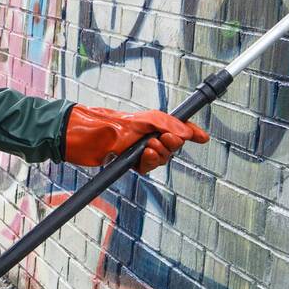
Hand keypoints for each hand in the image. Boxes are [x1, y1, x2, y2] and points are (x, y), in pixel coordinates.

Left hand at [63, 105, 208, 173]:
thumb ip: (167, 124)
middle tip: (162, 140)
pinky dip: (147, 164)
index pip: (179, 127)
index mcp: (153, 123)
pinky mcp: (131, 163)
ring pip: (162, 159)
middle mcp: (148, 136)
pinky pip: (148, 168)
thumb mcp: (142, 121)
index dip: (191, 132)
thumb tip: (186, 132)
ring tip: (146, 148)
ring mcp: (140, 150)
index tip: (203, 137)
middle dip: (170, 144)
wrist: (86, 139)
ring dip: (158, 155)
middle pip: (173, 146)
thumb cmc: (110, 124)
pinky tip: (140, 158)